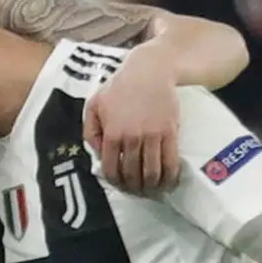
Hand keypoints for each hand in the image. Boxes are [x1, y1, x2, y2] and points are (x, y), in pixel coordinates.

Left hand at [83, 44, 180, 194]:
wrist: (149, 71)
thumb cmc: (119, 87)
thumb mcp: (94, 105)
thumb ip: (90, 131)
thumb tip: (98, 154)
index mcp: (112, 133)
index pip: (111, 169)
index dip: (115, 183)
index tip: (120, 186)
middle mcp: (132, 138)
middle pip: (132, 175)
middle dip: (134, 188)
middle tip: (137, 191)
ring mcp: (153, 136)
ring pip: (152, 173)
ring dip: (152, 187)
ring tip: (152, 191)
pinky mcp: (170, 133)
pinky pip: (171, 163)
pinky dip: (170, 177)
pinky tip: (169, 182)